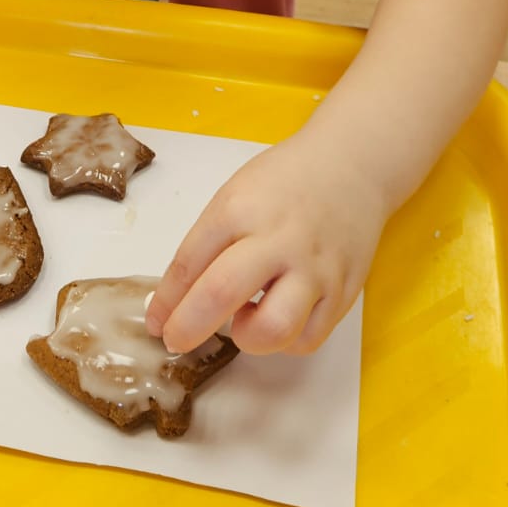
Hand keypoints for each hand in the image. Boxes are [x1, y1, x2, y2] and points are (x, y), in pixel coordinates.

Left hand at [145, 132, 386, 356]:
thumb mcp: (234, 196)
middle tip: (176, 339)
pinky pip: (308, 338)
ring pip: (274, 329)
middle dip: (188, 327)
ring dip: (247, 338)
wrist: (352, 166)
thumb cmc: (284, 182)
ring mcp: (315, 268)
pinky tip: (276, 317)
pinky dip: (285, 340)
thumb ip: (208, 243)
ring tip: (243, 320)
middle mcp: (278, 239)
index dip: (166, 301)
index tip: (155, 321)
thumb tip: (175, 299)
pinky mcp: (344, 290)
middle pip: (222, 295)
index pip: (189, 263)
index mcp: (240, 209)